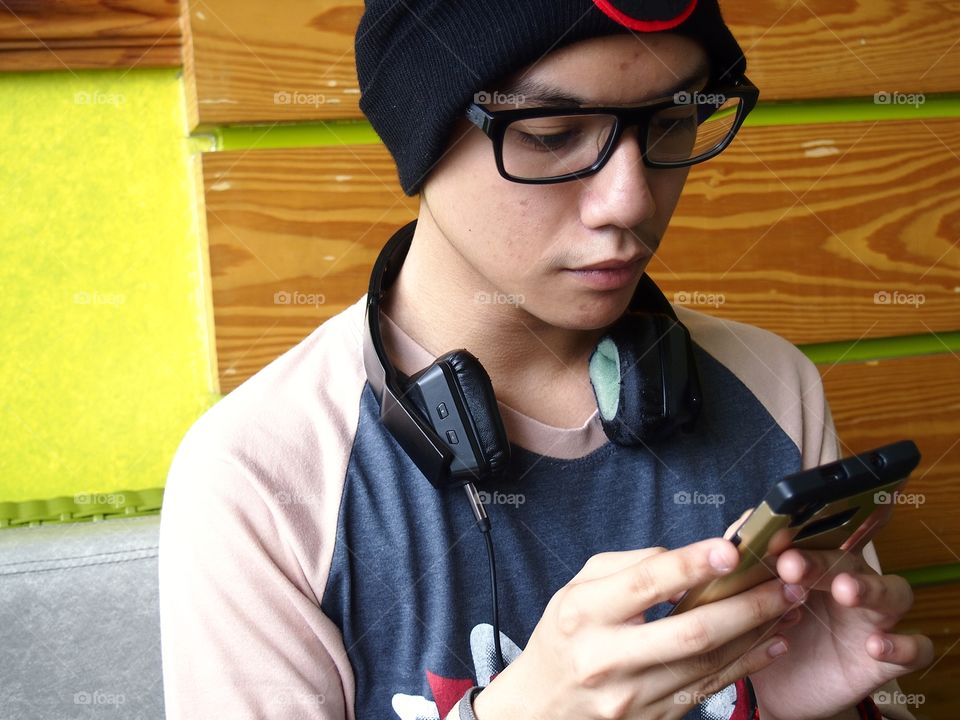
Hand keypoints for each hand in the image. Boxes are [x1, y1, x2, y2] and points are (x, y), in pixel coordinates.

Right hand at [472, 536, 803, 719]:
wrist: (543, 705)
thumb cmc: (566, 634)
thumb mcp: (579, 587)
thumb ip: (630, 566)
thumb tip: (687, 559)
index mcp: (583, 612)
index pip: (645, 584)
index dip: (691, 565)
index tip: (732, 548)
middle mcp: (607, 657)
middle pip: (689, 632)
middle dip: (745, 605)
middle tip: (784, 581)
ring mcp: (633, 696)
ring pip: (708, 663)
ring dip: (756, 632)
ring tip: (788, 604)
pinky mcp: (654, 718)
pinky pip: (710, 689)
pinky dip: (747, 664)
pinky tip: (773, 642)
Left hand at [749, 533, 934, 718]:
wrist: (777, 690)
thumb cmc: (768, 631)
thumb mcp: (750, 601)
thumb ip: (745, 569)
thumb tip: (735, 537)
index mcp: (817, 563)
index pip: (818, 535)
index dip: (801, 532)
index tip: (773, 536)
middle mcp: (851, 583)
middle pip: (848, 560)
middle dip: (821, 560)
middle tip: (791, 566)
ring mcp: (874, 619)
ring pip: (893, 592)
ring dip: (871, 588)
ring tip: (845, 591)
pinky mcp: (886, 659)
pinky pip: (915, 648)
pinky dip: (903, 645)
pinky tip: (877, 645)